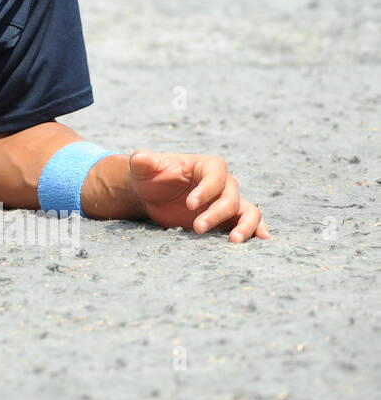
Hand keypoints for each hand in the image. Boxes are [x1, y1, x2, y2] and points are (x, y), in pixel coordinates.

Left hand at [128, 150, 269, 242]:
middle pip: (230, 197)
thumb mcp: (143, 168)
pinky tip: (260, 239)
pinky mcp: (227, 218)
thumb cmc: (150, 176)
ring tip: (233, 240)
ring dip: (244, 225)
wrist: (153, 193)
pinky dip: (256, 229)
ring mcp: (227, 200)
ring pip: (248, 210)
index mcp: (206, 166)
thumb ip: (143, 161)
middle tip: (197, 228)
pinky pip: (247, 221)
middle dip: (216, 214)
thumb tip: (140, 158)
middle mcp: (223, 182)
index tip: (189, 205)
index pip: (215, 176)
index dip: (206, 191)